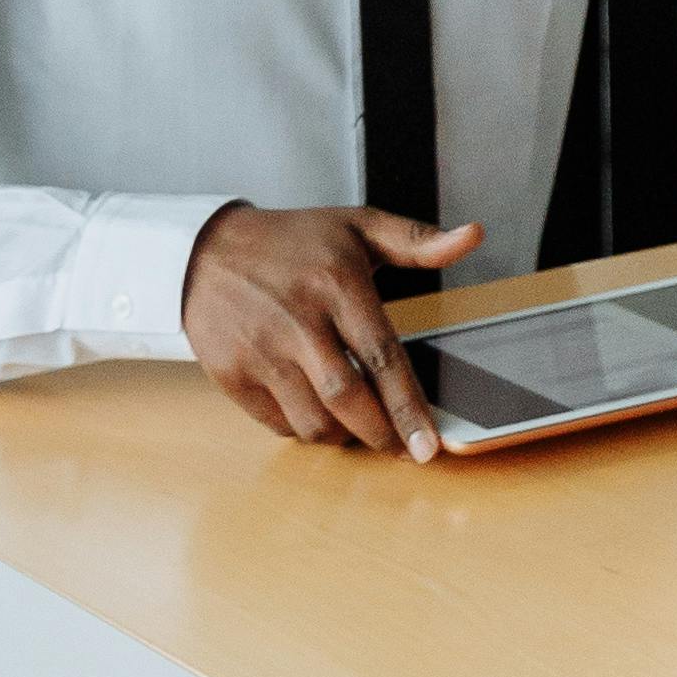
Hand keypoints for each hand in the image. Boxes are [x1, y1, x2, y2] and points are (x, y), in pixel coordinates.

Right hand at [182, 197, 480, 460]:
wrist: (205, 252)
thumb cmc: (291, 241)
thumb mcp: (356, 227)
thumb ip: (417, 240)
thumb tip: (472, 236)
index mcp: (336, 284)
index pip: (382, 355)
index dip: (408, 406)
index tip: (429, 445)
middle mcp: (298, 320)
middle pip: (348, 398)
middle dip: (381, 434)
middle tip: (402, 449)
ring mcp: (261, 351)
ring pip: (313, 420)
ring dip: (344, 436)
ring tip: (361, 427)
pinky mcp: (233, 375)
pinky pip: (278, 423)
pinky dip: (304, 430)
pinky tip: (319, 415)